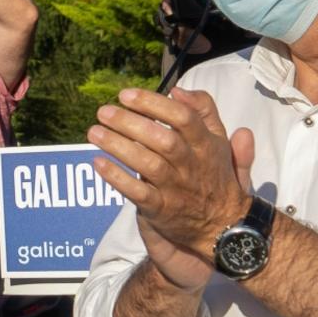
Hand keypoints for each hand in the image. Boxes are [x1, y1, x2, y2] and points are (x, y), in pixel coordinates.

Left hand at [88, 87, 255, 286]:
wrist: (224, 225)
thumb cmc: (214, 173)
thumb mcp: (219, 139)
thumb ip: (205, 111)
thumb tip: (178, 90)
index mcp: (206, 144)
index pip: (183, 118)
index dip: (153, 103)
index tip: (125, 95)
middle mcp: (191, 165)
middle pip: (162, 139)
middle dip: (130, 123)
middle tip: (103, 111)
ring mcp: (176, 188)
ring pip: (147, 164)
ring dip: (118, 147)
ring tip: (94, 132)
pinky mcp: (161, 210)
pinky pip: (138, 193)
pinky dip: (117, 178)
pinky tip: (98, 162)